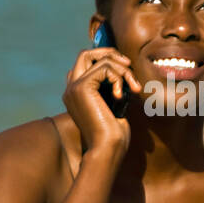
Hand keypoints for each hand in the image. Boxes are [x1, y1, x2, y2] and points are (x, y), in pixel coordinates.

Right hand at [62, 46, 141, 160]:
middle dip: (110, 54)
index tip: (125, 69)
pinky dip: (119, 77)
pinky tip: (120, 96)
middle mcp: (71, 88)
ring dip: (123, 69)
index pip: (85, 63)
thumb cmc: (114, 134)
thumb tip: (124, 66)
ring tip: (133, 87)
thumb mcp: (114, 104)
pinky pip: (104, 67)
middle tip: (128, 65)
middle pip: (86, 54)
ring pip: (99, 59)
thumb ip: (112, 85)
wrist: (107, 149)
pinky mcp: (81, 87)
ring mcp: (73, 87)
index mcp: (76, 93)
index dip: (105, 60)